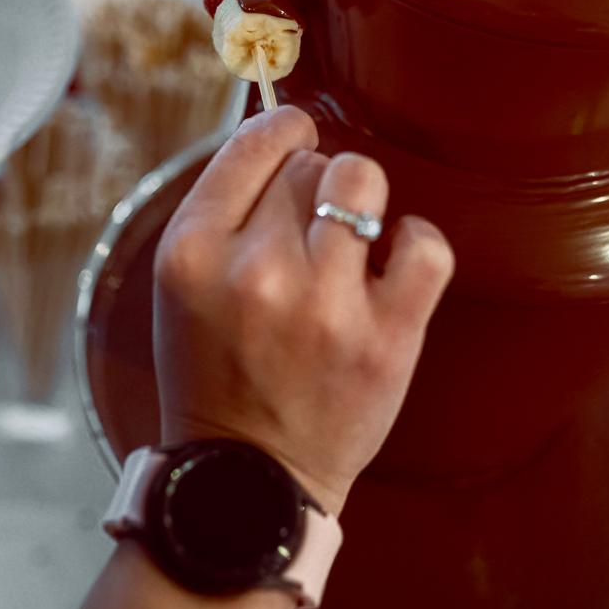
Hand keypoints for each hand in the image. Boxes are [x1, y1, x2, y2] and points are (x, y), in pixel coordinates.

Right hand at [152, 108, 454, 514]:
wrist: (249, 480)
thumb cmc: (216, 372)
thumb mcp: (183, 286)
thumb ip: (222, 210)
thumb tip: (282, 128)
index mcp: (191, 253)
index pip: (254, 143)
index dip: (283, 131)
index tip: (296, 140)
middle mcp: (254, 272)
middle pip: (308, 164)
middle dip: (313, 189)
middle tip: (307, 236)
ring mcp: (323, 306)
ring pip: (361, 181)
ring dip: (361, 201)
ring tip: (352, 241)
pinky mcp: (385, 338)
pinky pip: (425, 244)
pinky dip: (417, 243)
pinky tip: (396, 262)